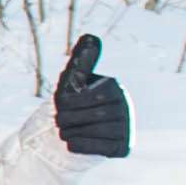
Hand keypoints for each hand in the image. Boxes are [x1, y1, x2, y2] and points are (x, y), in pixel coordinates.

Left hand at [52, 33, 131, 160]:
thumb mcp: (72, 80)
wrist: (77, 130)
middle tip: (58, 122)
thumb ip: (81, 60)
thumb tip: (91, 36)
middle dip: (68, 120)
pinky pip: (101, 148)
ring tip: (64, 132)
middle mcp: (125, 106)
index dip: (67, 103)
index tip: (59, 105)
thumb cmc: (73, 101)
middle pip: (93, 116)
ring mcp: (127, 127)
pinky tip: (72, 143)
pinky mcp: (123, 146)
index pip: (89, 97)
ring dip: (72, 133)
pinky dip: (80, 145)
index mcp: (113, 86)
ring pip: (96, 132)